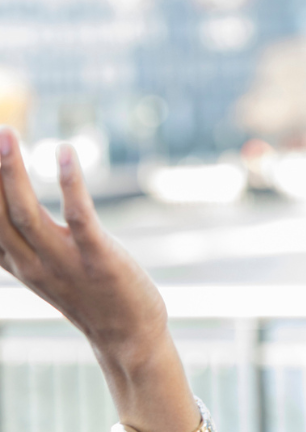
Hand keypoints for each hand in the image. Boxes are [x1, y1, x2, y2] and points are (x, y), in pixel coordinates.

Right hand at [0, 126, 164, 352]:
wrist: (128, 336)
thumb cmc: (89, 295)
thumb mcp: (44, 268)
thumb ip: (20, 242)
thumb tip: (3, 206)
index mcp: (16, 262)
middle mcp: (31, 261)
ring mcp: (63, 260)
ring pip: (25, 212)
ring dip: (10, 171)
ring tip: (4, 134)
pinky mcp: (98, 257)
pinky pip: (79, 216)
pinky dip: (70, 184)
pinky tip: (65, 153)